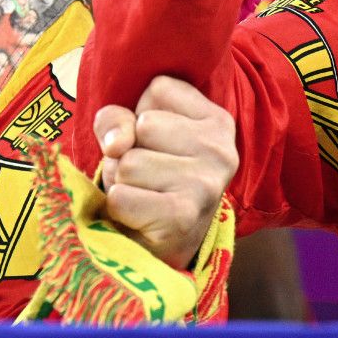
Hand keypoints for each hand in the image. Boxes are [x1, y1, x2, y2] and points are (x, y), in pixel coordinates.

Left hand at [90, 76, 237, 268]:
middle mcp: (221, 150)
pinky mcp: (182, 216)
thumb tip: (118, 144)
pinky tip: (140, 216)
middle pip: (142, 125)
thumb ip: (116, 119)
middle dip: (130, 151)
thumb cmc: (149, 180)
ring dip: (122, 181)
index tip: (159, 144)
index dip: (142, 116)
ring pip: (128, 162)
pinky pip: (120, 196)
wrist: (164, 249)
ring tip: (144, 196)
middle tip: (149, 177)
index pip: (158, 88)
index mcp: (218, 121)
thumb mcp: (134, 134)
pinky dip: (118, 208)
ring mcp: (205, 184)